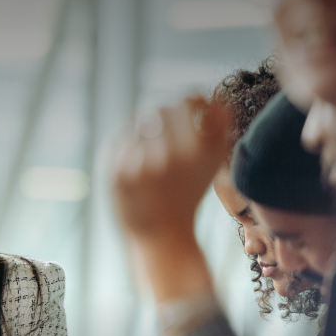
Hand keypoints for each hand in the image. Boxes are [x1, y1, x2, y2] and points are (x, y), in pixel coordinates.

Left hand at [113, 97, 229, 301]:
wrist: (162, 239)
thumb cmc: (188, 197)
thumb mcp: (213, 165)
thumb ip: (219, 126)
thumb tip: (209, 96)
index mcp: (198, 153)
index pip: (187, 100)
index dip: (191, 100)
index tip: (193, 106)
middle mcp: (169, 156)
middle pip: (161, 109)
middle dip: (166, 117)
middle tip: (169, 132)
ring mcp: (139, 165)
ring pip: (139, 123)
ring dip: (147, 132)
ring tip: (154, 153)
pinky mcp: (116, 173)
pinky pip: (122, 140)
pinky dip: (130, 147)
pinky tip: (139, 166)